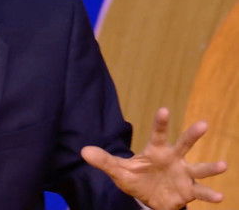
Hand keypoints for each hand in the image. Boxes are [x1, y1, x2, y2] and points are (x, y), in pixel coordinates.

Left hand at [81, 107, 227, 209]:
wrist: (150, 198)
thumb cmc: (137, 179)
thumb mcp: (119, 171)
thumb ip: (104, 160)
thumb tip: (83, 151)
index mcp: (156, 151)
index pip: (157, 134)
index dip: (160, 122)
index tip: (164, 109)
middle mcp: (173, 159)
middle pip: (184, 144)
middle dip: (192, 134)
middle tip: (203, 123)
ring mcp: (184, 174)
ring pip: (199, 168)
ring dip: (211, 167)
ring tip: (223, 165)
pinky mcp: (189, 190)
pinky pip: (201, 192)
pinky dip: (209, 195)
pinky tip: (219, 197)